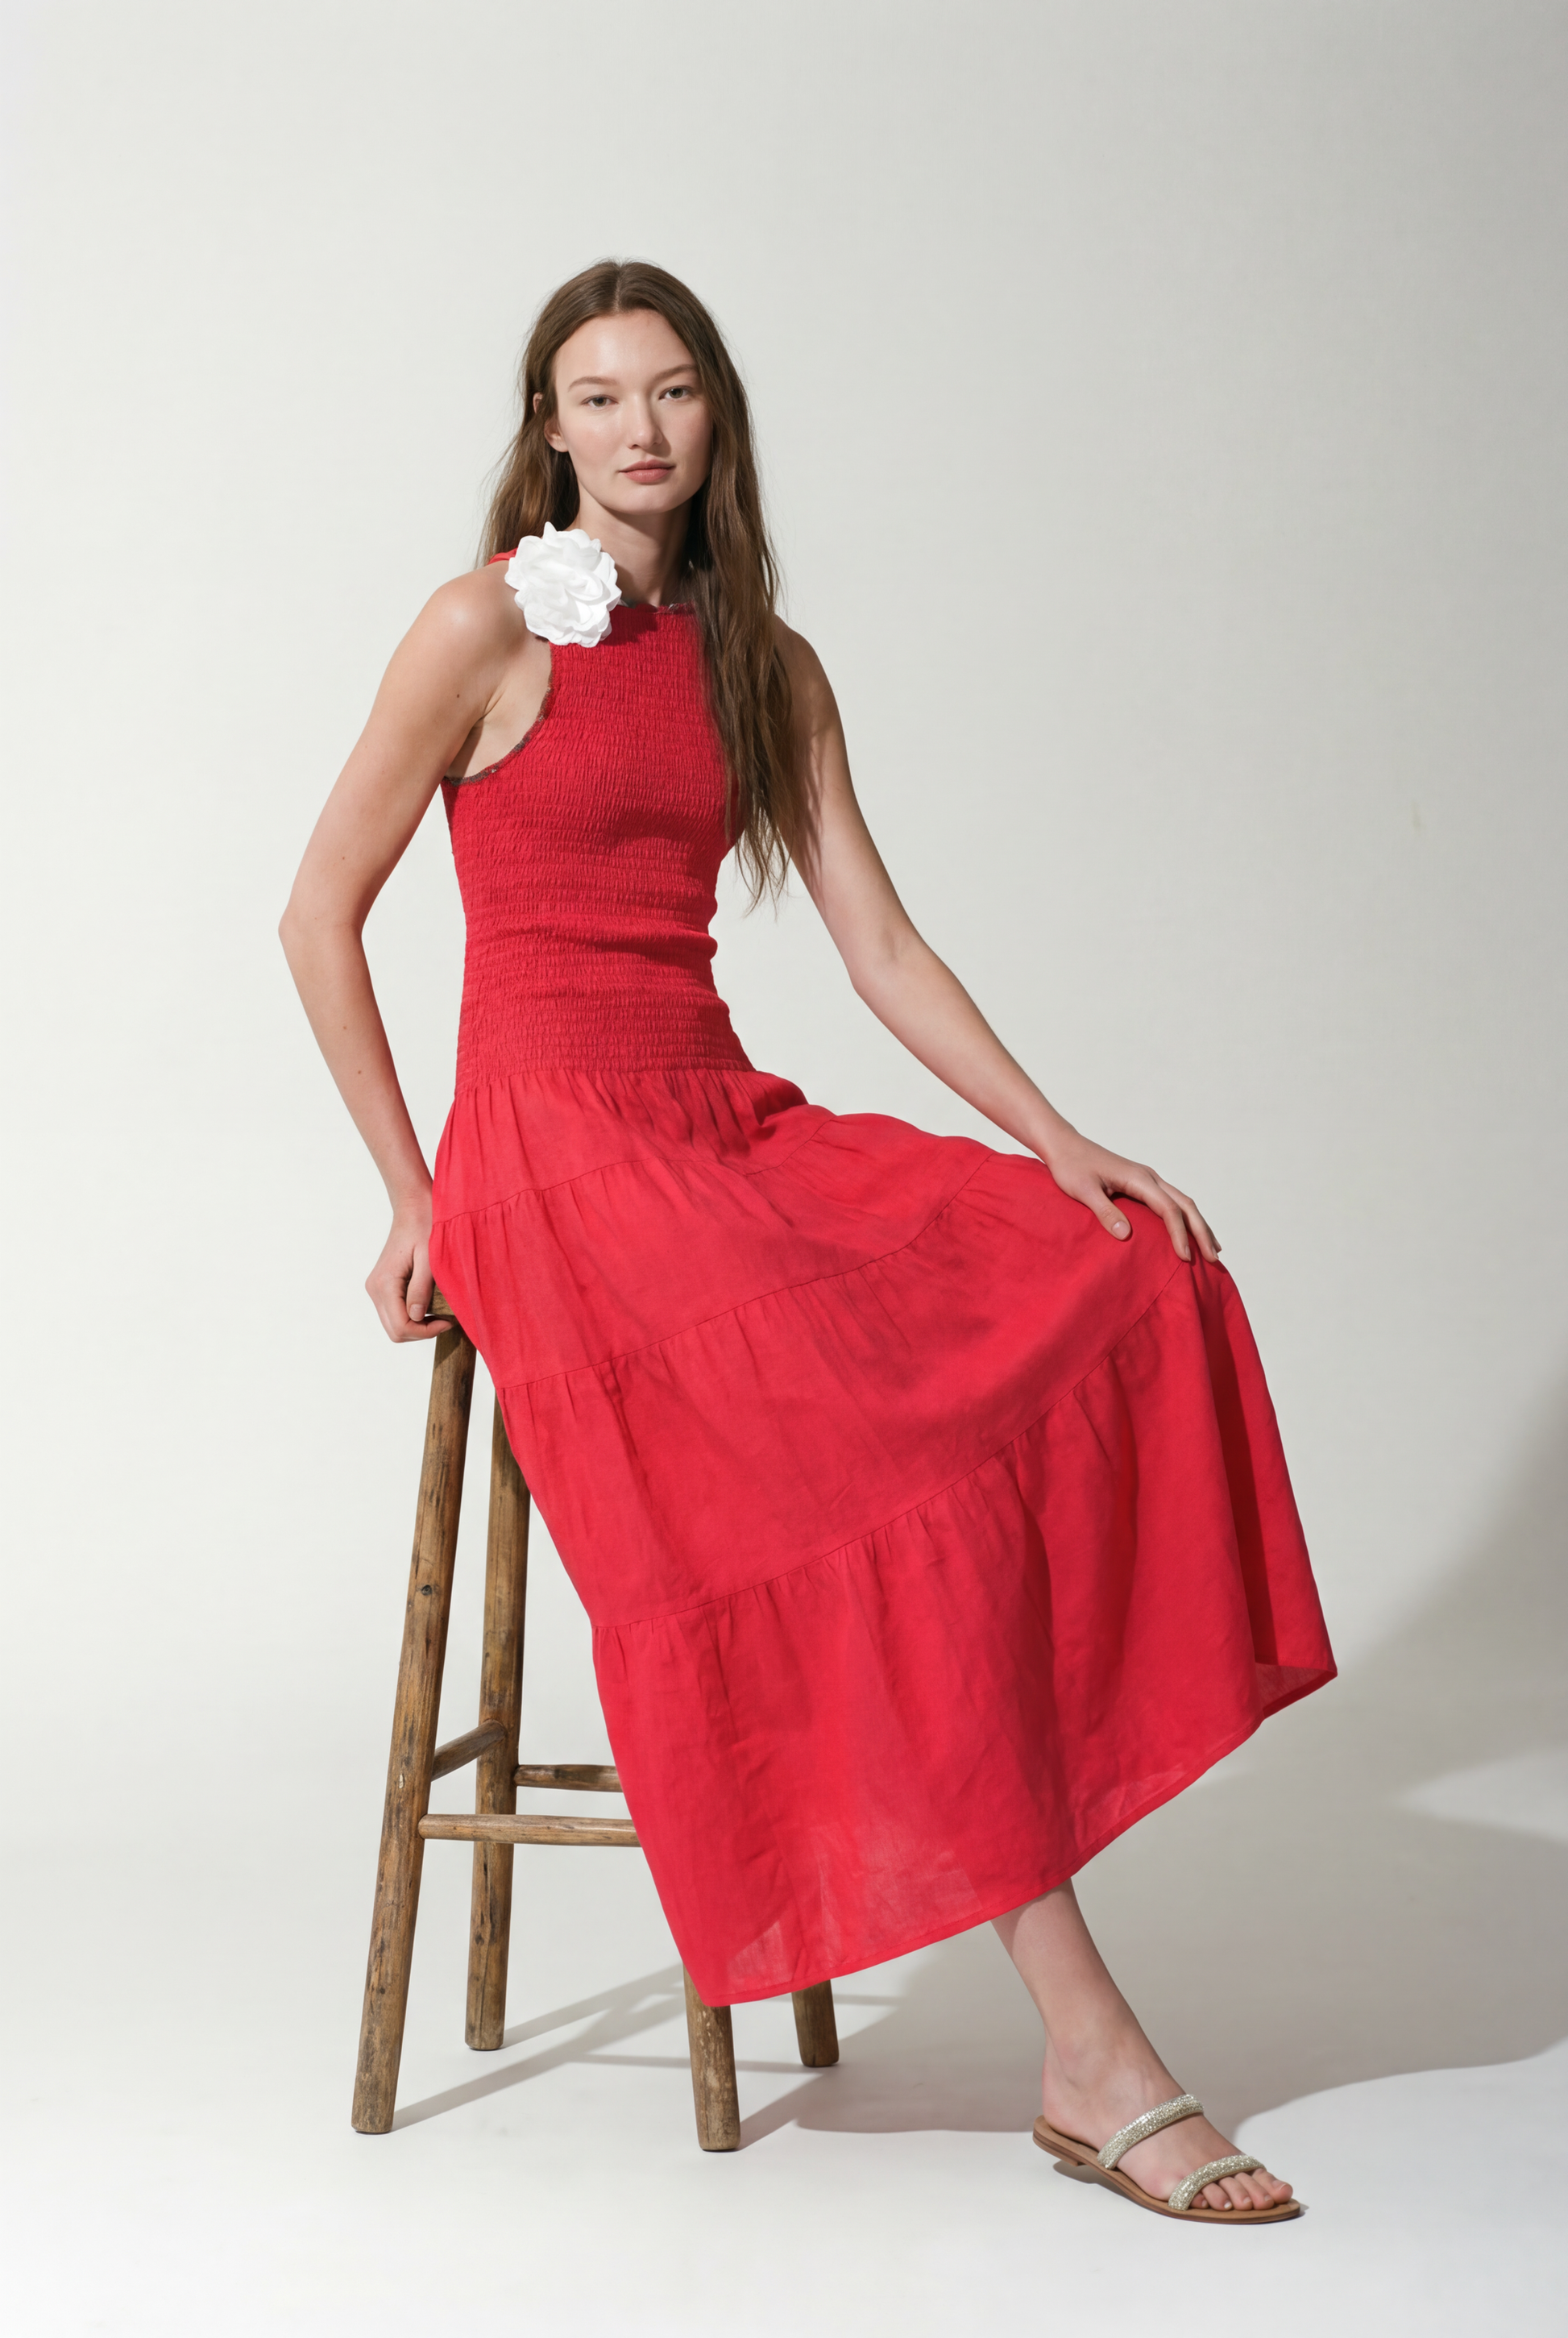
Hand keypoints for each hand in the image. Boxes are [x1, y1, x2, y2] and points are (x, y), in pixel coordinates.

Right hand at [365, 1199, 442, 1340]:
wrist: (412, 1206)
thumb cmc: (424, 1225)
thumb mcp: (429, 1258)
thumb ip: (421, 1288)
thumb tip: (417, 1317)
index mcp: (385, 1283)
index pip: (401, 1326)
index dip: (426, 1331)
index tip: (449, 1321)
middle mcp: (375, 1288)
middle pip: (395, 1331)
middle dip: (421, 1331)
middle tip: (446, 1320)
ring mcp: (376, 1288)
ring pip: (393, 1324)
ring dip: (417, 1325)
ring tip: (440, 1313)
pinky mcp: (382, 1285)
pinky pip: (394, 1311)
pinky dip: (412, 1315)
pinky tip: (429, 1304)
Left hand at [1040, 1131, 1218, 1263]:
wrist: (1065, 1146)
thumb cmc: (1071, 1167)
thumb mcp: (1083, 1191)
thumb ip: (1105, 1212)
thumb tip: (1126, 1235)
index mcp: (1139, 1179)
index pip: (1168, 1209)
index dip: (1179, 1234)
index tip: (1185, 1258)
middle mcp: (1149, 1177)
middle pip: (1186, 1205)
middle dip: (1202, 1231)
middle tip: (1213, 1258)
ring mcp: (1148, 1179)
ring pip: (1183, 1202)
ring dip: (1198, 1225)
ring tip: (1212, 1249)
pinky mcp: (1142, 1184)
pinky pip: (1171, 1202)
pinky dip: (1185, 1218)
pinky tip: (1188, 1232)